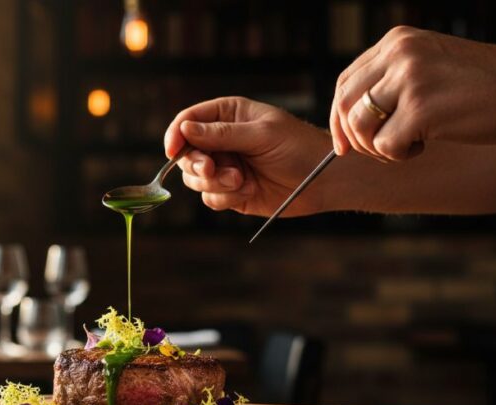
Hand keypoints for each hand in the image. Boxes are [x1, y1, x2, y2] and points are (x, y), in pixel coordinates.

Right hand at [163, 96, 333, 217]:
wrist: (323, 181)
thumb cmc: (298, 147)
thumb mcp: (261, 134)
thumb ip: (222, 134)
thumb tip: (185, 129)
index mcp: (227, 115)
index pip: (188, 121)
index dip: (176, 135)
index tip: (172, 150)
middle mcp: (221, 140)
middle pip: (186, 153)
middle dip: (197, 164)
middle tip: (213, 169)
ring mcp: (225, 167)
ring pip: (195, 178)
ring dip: (214, 183)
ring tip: (240, 181)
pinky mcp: (230, 192)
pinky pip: (210, 198)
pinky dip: (225, 198)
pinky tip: (248, 191)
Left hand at [330, 26, 495, 161]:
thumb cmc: (480, 85)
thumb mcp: (427, 66)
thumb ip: (391, 80)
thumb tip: (350, 118)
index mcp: (395, 42)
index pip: (345, 82)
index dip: (339, 116)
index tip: (345, 143)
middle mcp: (398, 54)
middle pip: (344, 104)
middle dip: (353, 137)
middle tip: (376, 151)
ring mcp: (408, 79)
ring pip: (360, 126)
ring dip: (376, 148)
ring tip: (406, 145)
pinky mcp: (421, 108)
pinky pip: (384, 145)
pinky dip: (398, 155)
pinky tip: (423, 147)